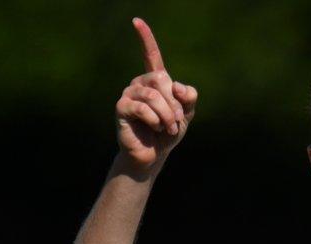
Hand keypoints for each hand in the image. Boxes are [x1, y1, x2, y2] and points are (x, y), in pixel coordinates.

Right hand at [115, 17, 197, 170]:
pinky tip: (155, 128)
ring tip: (169, 128)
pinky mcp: (121, 108)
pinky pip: (142, 107)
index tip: (137, 21)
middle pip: (162, 80)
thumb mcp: (186, 114)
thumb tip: (179, 87)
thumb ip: (189, 98)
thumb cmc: (168, 133)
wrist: (153, 155)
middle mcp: (139, 83)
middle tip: (177, 121)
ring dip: (167, 115)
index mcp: (155, 81)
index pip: (151, 56)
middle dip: (174, 103)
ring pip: (153, 95)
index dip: (145, 38)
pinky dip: (155, 120)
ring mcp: (128, 95)